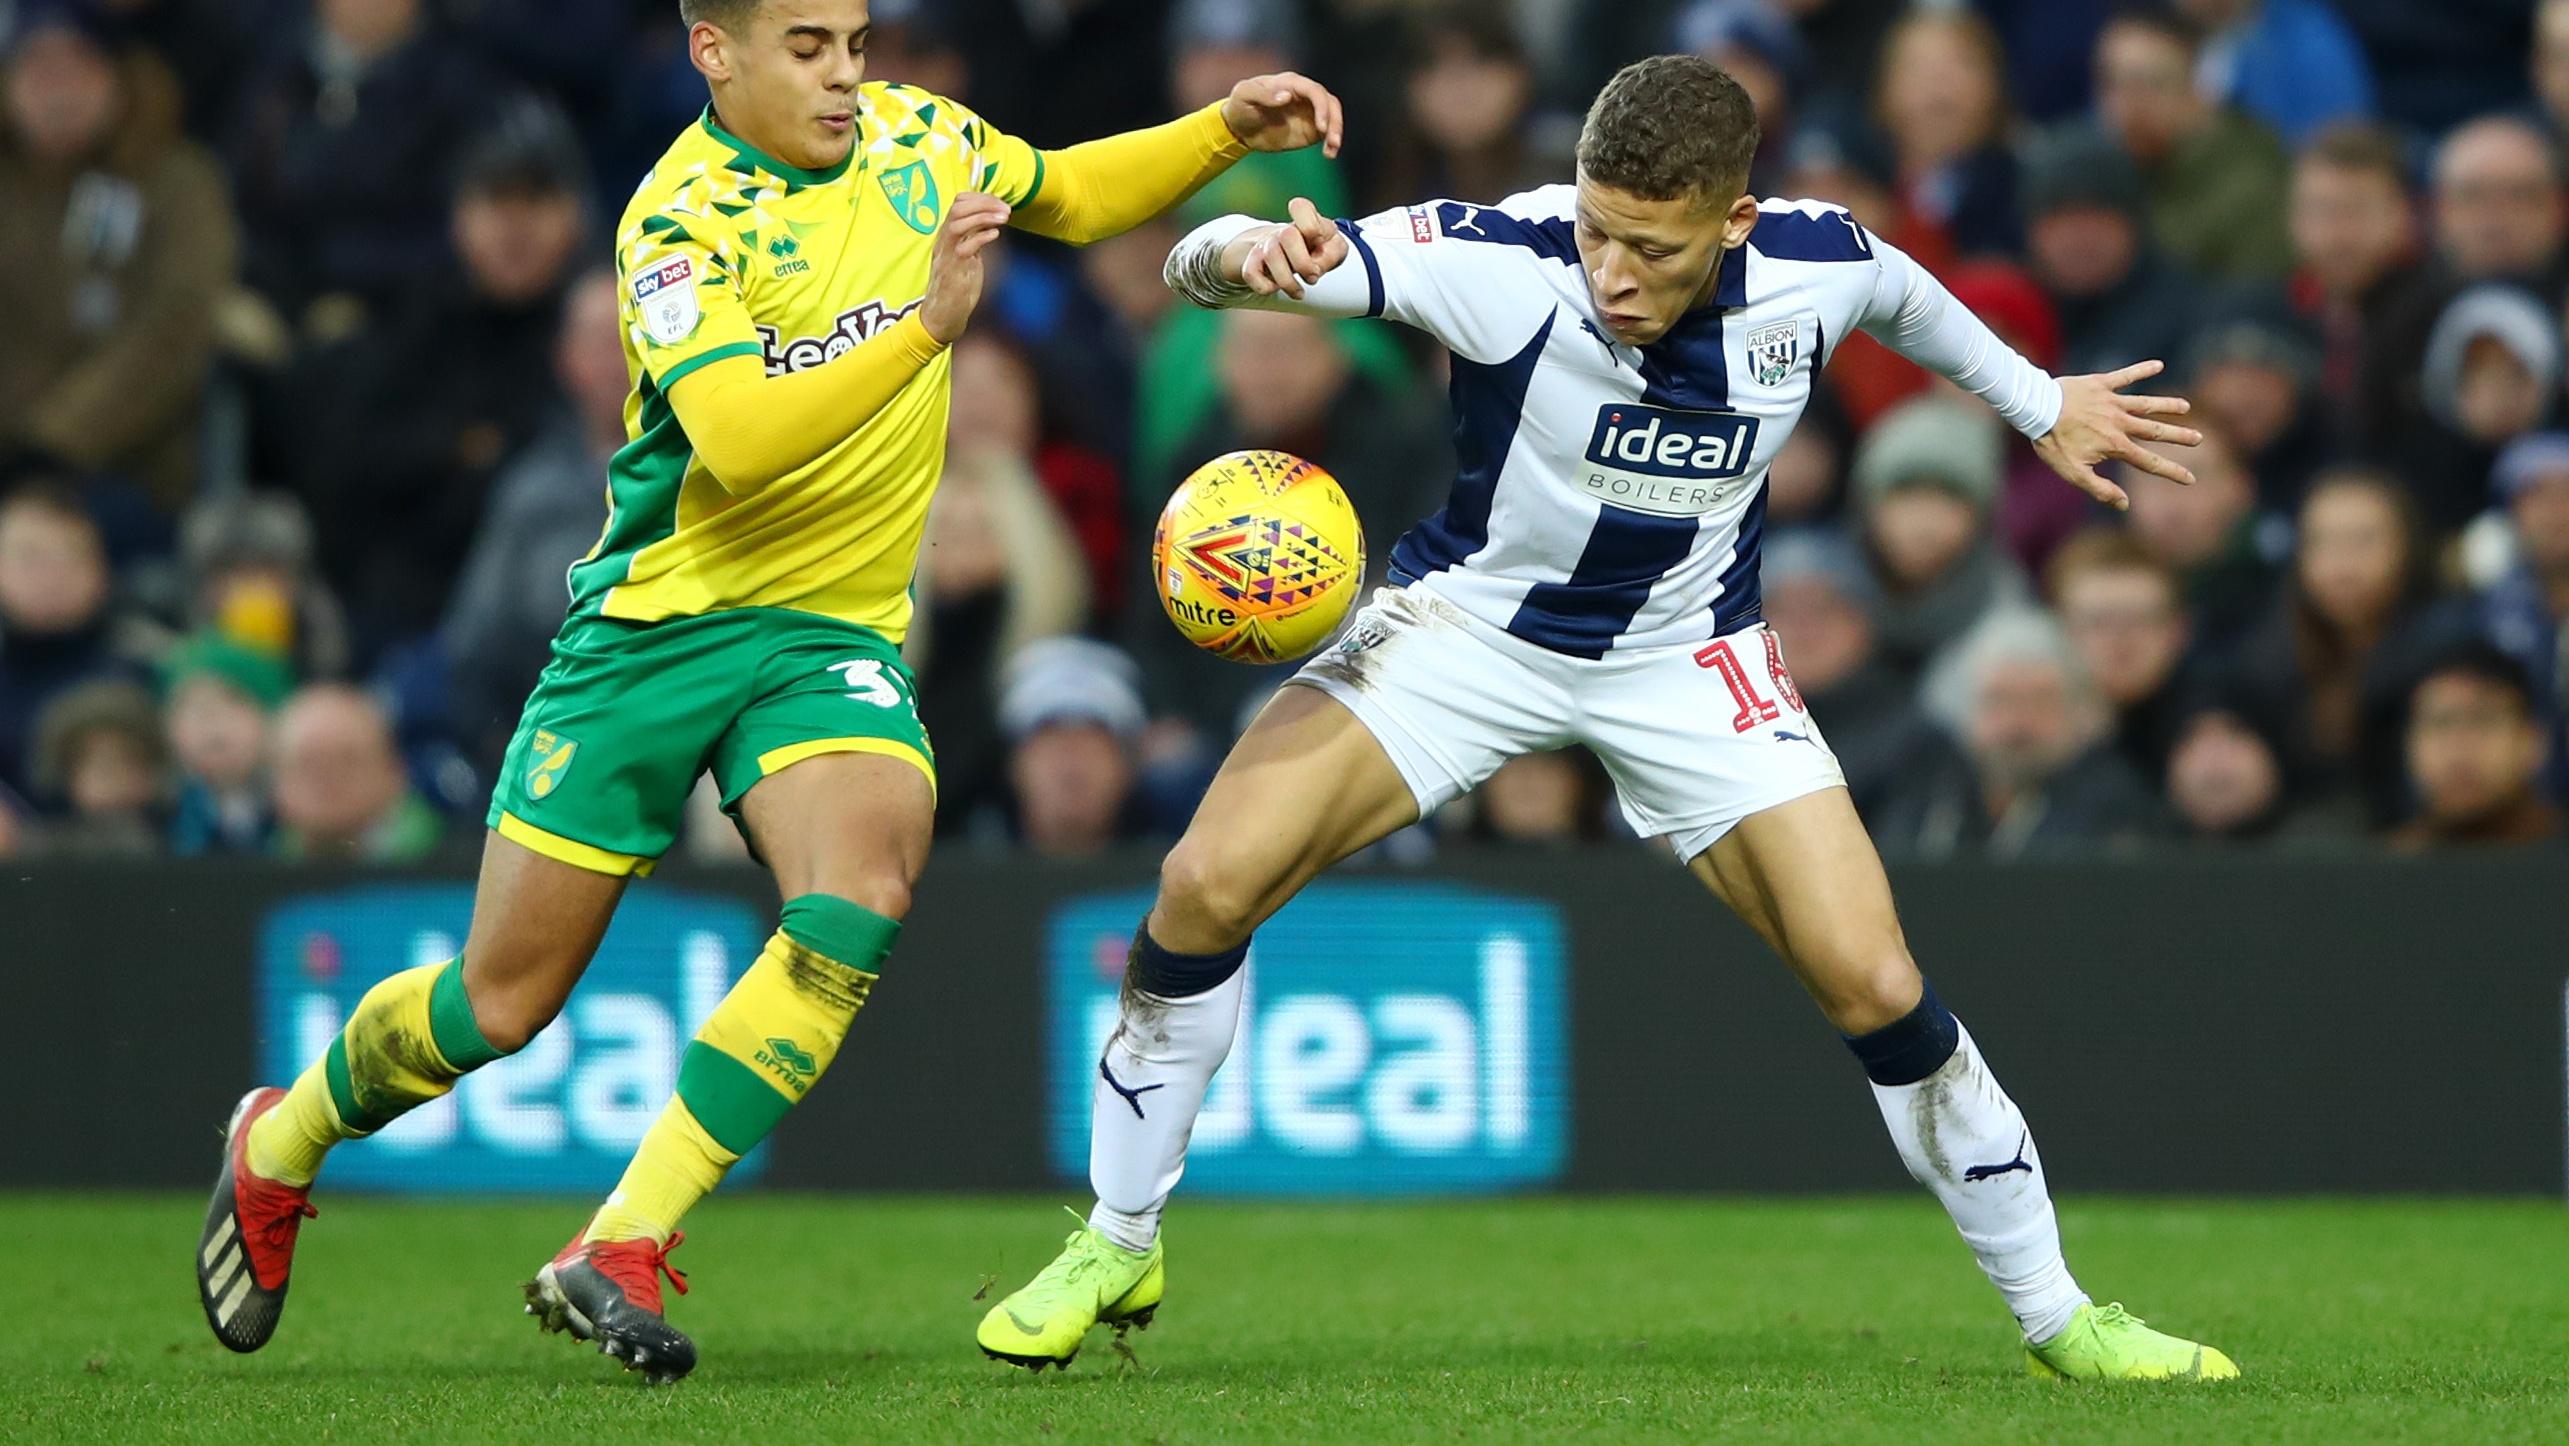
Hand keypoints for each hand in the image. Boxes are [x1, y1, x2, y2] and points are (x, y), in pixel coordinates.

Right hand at [919, 192, 1011, 344]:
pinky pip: (965, 247)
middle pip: (957, 208)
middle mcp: (944, 240)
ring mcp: (947, 254)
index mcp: (948, 234)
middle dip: (984, 203)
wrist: (944, 313)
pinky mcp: (953, 270)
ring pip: (958, 223)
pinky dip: (981, 237)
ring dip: (983, 216)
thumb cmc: (958, 284)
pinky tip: (996, 235)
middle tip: (1005, 209)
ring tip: (1004, 217)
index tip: (1000, 203)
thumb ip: (975, 237)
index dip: (981, 198)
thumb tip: (992, 220)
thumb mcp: (968, 254)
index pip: (959, 203)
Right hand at [1220, 197, 1350, 298]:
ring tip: (1299, 292)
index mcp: (1305, 219)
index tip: (1318, 242)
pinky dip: (1266, 287)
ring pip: (1270, 257)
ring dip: (1289, 283)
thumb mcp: (1334, 247)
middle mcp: (1283, 230)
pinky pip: (1251, 274)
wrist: (1286, 254)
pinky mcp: (1251, 263)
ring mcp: (1265, 245)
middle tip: (1313, 276)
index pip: (1300, 207)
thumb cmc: (1315, 250)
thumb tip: (1317, 266)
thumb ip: (1334, 252)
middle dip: (1303, 263)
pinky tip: (1276, 288)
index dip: (1311, 228)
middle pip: (1287, 235)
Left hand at [1221, 72, 1343, 158]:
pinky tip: (1329, 154)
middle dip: (1335, 121)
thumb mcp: (1244, 95)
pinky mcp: (1310, 129)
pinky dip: (1331, 143)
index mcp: (1290, 84)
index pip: (1314, 91)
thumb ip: (1263, 94)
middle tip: (1333, 141)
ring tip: (1332, 150)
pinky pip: (1327, 134)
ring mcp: (1309, 112)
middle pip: (1329, 102)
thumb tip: (1287, 96)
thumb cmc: (1240, 106)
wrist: (1239, 128)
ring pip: (1332, 117)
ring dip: (1336, 132)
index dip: (1321, 107)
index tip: (1321, 127)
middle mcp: (1304, 96)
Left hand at [2031, 359, 2202, 509]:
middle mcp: (2120, 423)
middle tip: (2199, 438)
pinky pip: (2126, 375)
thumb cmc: (2052, 442)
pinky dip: (2142, 370)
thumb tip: (2124, 504)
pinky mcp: (2101, 384)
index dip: (2171, 472)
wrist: (2036, 409)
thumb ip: (2100, 489)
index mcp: (2115, 445)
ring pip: (2146, 403)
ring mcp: (2112, 401)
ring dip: (2167, 405)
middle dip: (2179, 436)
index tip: (2191, 479)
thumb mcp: (2073, 473)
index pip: (2149, 462)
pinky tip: (2158, 364)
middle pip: (2155, 431)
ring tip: (2185, 406)